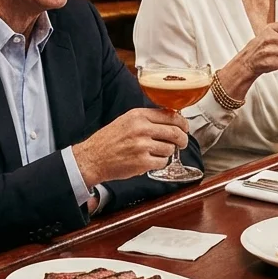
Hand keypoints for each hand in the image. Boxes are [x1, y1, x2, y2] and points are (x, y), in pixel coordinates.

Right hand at [73, 107, 190, 184]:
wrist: (92, 158)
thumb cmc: (108, 140)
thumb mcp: (126, 121)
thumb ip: (147, 119)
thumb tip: (170, 119)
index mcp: (138, 115)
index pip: (170, 115)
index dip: (182, 123)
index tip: (184, 127)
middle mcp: (141, 128)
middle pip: (175, 132)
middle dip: (182, 139)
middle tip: (182, 143)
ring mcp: (142, 146)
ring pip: (170, 148)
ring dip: (167, 152)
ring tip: (155, 153)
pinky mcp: (142, 162)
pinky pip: (163, 162)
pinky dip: (159, 163)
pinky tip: (149, 161)